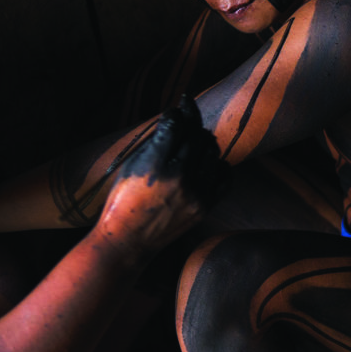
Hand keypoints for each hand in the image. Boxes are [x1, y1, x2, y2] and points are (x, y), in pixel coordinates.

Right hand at [95, 96, 225, 251]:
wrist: (128, 240)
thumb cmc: (124, 199)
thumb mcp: (131, 165)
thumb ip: (156, 142)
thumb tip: (178, 119)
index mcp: (154, 165)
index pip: (176, 124)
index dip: (178, 112)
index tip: (176, 111)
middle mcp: (179, 178)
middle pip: (197, 135)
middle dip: (192, 124)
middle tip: (186, 124)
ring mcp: (196, 193)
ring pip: (212, 152)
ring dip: (204, 142)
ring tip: (194, 144)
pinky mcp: (206, 206)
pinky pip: (225, 176)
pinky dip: (219, 164)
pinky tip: (208, 163)